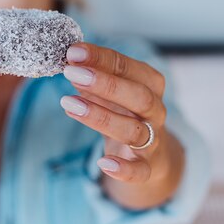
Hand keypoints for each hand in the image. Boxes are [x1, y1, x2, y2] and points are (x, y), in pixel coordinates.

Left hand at [60, 43, 178, 190]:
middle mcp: (155, 111)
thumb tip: (68, 60)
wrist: (152, 154)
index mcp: (149, 84)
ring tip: (68, 104)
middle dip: (104, 83)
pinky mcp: (147, 167)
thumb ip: (92, 77)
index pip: (127, 67)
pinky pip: (140, 172)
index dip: (101, 58)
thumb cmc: (125, 112)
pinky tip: (103, 164)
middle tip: (71, 73)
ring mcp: (153, 140)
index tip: (73, 51)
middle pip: (138, 95)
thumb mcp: (111, 92)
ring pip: (134, 130)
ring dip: (101, 117)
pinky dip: (124, 170)